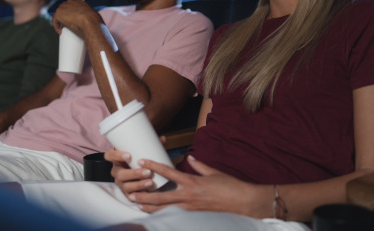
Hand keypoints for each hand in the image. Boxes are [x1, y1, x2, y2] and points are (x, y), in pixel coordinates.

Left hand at [52, 0, 101, 34]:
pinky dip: (56, 27)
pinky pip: (54, 21)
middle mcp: (70, 2)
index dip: (70, 14)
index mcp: (78, 1)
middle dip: (65, 18)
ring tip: (64, 30)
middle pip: (64, 10)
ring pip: (59, 15)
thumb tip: (93, 25)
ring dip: (60, 22)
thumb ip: (91, 19)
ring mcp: (63, 7)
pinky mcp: (58, 13)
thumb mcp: (93, 17)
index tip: (72, 21)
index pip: (71, 7)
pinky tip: (60, 31)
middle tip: (68, 26)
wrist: (90, 21)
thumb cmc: (94, 22)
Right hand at [104, 149, 155, 194]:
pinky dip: (139, 195)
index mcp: (117, 159)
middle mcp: (116, 171)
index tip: (128, 155)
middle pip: (119, 174)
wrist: (142, 174)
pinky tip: (147, 193)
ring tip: (151, 182)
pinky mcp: (127, 193)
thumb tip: (162, 138)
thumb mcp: (143, 152)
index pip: (109, 155)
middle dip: (134, 173)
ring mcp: (121, 183)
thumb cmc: (140, 160)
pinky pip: (130, 196)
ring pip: (125, 186)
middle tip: (147, 171)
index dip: (116, 155)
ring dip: (138, 185)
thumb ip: (151, 145)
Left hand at [125, 156, 267, 216]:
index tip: (142, 160)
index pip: (168, 172)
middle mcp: (188, 196)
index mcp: (192, 182)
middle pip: (160, 197)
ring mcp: (190, 208)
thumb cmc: (230, 186)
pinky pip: (174, 214)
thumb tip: (189, 158)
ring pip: (165, 209)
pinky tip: (154, 214)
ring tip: (136, 205)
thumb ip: (199, 166)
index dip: (153, 166)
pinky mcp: (193, 215)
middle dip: (144, 195)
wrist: (243, 202)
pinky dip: (162, 213)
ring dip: (149, 207)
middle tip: (130, 193)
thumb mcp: (213, 172)